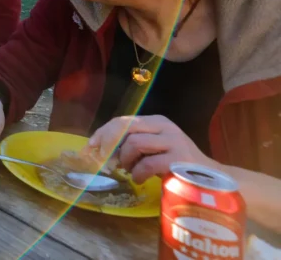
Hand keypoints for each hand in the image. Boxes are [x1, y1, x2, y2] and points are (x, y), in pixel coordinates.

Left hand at [87, 115, 213, 183]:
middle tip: (104, 160)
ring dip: (125, 160)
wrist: (211, 181)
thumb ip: (133, 144)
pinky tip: (140, 179)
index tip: (90, 147)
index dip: (103, 133)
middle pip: (124, 127)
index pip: (122, 121)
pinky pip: (147, 163)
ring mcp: (173, 141)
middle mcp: (164, 126)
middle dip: (108, 144)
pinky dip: (138, 173)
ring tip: (129, 170)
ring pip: (134, 143)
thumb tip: (101, 149)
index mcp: (156, 121)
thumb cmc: (176, 166)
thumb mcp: (153, 149)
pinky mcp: (178, 159)